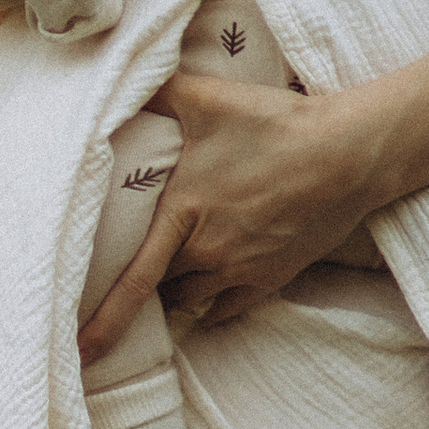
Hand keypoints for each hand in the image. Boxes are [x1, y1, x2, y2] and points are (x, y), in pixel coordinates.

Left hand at [77, 72, 379, 358]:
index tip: (79, 353)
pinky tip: (204, 293)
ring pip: (190, 298)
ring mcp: (242, 270)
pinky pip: (227, 308)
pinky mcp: (271, 278)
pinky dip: (211, 304)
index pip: (134, 281)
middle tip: (126, 269)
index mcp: (183, 215)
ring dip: (175, 290)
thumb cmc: (278, 125)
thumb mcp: (209, 98)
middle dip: (141, 279)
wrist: (350, 153)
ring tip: (165, 274)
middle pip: (159, 284)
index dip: (104, 322)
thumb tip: (120, 76)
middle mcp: (209, 253)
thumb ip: (158, 91)